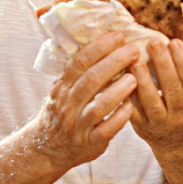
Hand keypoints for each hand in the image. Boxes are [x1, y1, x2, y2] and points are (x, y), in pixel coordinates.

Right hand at [37, 32, 139, 172]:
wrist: (46, 148)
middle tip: (134, 50)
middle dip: (114, 62)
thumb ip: (78, 73)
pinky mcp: (90, 143)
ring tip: (136, 78)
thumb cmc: (62, 113)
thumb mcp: (62, 90)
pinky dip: (118, 119)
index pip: (79, 62)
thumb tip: (102, 44)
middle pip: (91, 80)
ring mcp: (78, 125)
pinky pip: (105, 131)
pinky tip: (131, 109)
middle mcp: (68, 104)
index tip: (118, 36)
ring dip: (117, 91)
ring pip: (98, 106)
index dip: (99, 47)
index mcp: (62, 87)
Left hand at [130, 38, 182, 148]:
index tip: (175, 42)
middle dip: (163, 64)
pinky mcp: (140, 128)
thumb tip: (173, 40)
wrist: (178, 143)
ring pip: (151, 101)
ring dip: (143, 79)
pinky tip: (121, 78)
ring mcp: (160, 124)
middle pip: (172, 89)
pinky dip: (127, 94)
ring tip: (135, 60)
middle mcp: (180, 115)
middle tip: (154, 42)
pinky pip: (132, 111)